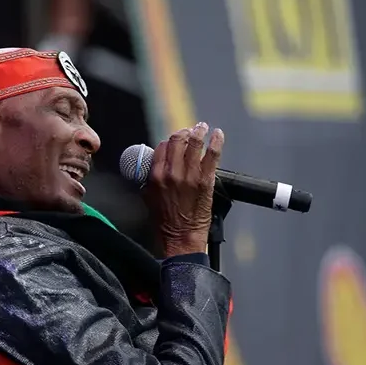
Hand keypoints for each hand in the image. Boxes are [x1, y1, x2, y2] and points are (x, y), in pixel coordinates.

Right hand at [143, 122, 223, 257]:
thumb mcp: (148, 197)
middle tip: (189, 130)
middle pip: (177, 141)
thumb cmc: (165, 221)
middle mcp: (172, 173)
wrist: (181, 237)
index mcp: (156, 176)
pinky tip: (218, 134)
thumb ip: (150, 179)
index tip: (175, 141)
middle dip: (183, 132)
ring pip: (195, 143)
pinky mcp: (206, 181)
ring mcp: (190, 176)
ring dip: (199, 131)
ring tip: (202, 127)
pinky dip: (216, 142)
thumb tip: (153, 166)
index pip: (162, 147)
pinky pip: (212, 155)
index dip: (169, 141)